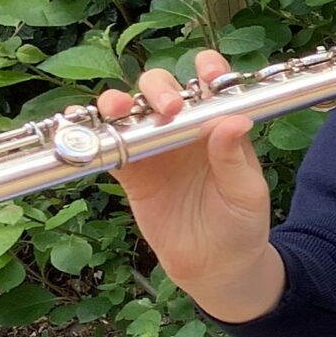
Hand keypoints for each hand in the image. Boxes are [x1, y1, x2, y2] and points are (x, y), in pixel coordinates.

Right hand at [93, 48, 272, 293]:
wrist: (216, 266)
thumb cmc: (241, 225)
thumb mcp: (246, 193)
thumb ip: (234, 158)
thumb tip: (234, 121)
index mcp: (218, 128)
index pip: (212, 87)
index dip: (206, 70)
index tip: (206, 70)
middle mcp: (184, 131)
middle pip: (163, 91)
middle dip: (159, 88)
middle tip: (169, 108)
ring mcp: (156, 149)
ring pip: (131, 112)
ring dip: (120, 103)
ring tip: (120, 110)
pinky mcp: (132, 172)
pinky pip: (109, 147)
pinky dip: (96, 135)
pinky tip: (88, 130)